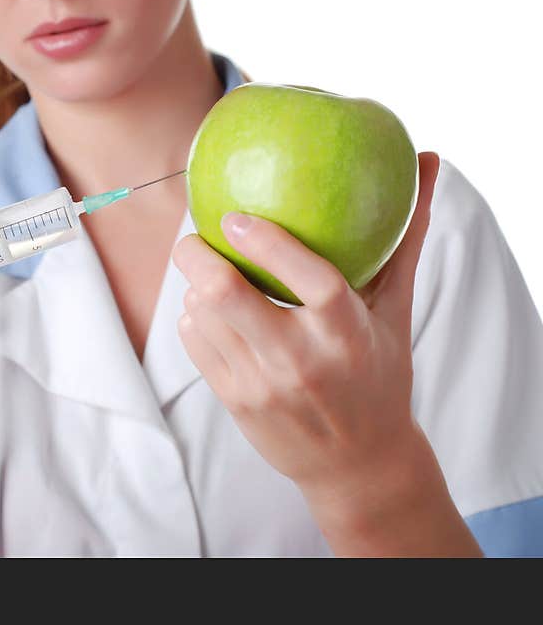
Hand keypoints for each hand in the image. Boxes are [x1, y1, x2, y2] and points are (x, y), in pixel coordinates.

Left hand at [173, 152, 479, 555]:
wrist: (356, 464)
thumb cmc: (378, 376)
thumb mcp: (396, 312)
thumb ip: (404, 240)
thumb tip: (430, 161)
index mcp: (348, 334)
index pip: (308, 276)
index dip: (267, 240)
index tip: (236, 215)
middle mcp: (302, 360)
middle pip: (225, 293)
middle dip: (195, 254)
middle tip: (195, 237)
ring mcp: (263, 385)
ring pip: (201, 314)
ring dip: (195, 285)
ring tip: (207, 273)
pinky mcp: (235, 402)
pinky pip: (195, 343)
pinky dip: (194, 317)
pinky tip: (210, 312)